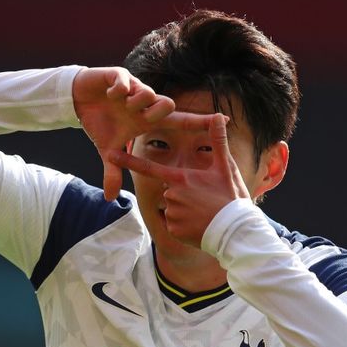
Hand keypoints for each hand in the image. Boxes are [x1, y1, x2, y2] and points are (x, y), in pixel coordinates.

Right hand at [73, 67, 213, 200]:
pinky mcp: (118, 77)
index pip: (179, 121)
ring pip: (148, 93)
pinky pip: (125, 81)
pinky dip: (120, 89)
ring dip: (137, 102)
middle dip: (158, 112)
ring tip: (122, 105)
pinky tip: (112, 95)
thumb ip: (113, 171)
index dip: (199, 122)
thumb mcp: (107, 150)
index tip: (222, 120)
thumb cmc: (99, 123)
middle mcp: (145, 103)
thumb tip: (110, 198)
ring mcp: (133, 89)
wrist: (79, 100)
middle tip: (143, 118)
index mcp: (147, 119)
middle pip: (167, 104)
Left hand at [107, 113, 249, 246]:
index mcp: (180, 178)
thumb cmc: (231, 197)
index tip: (110, 154)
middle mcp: (171, 194)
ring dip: (184, 211)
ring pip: (171, 209)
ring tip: (204, 214)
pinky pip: (173, 225)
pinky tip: (199, 226)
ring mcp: (171, 213)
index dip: (128, 161)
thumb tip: (218, 115)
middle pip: (169, 191)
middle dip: (183, 195)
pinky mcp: (173, 230)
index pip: (149, 168)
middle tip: (204, 201)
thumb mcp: (225, 168)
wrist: (236, 231)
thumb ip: (218, 141)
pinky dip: (184, 226)